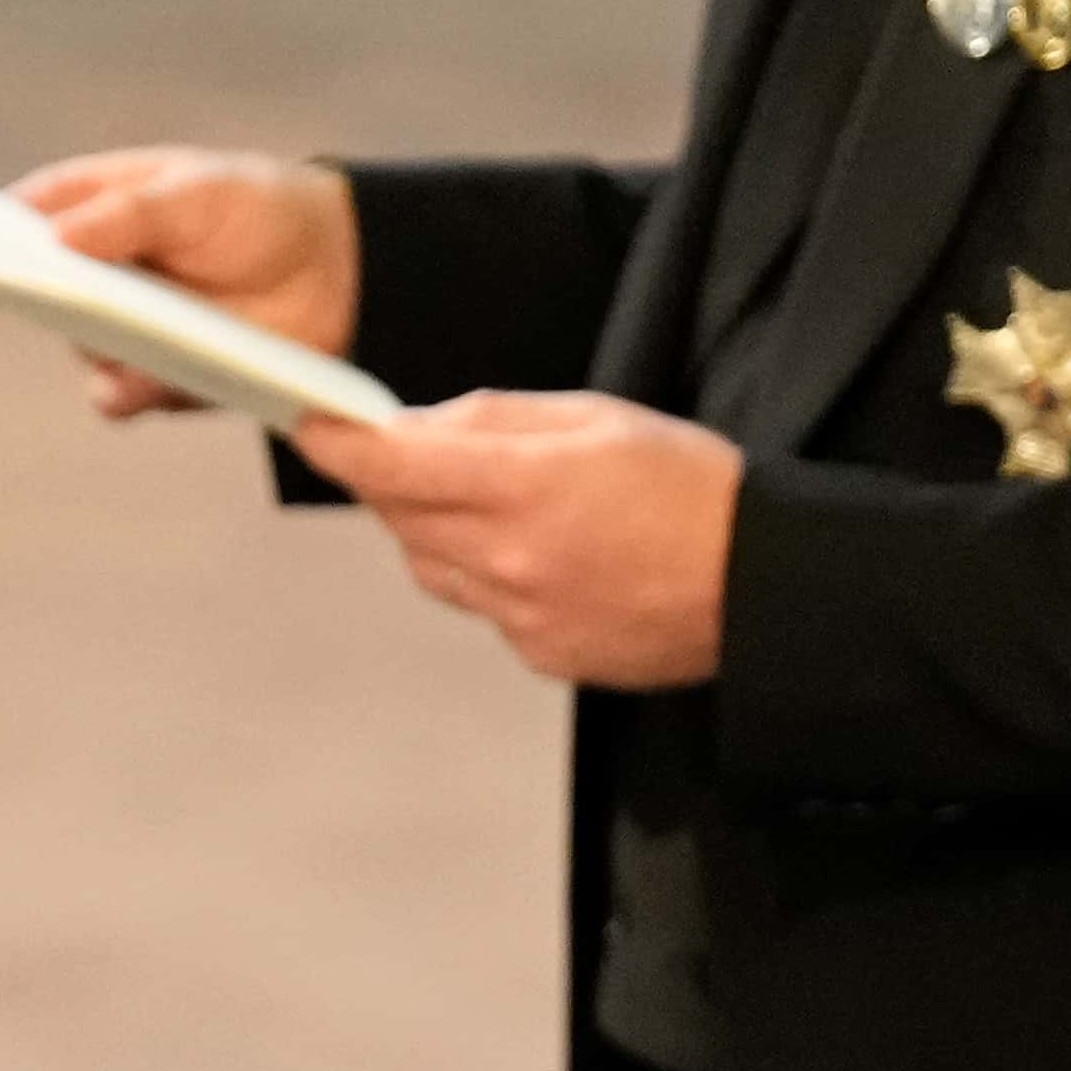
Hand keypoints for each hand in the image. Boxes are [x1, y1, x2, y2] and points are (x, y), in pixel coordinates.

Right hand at [10, 144, 357, 414]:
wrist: (334, 277)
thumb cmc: (255, 211)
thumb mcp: (197, 194)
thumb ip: (129, 215)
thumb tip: (54, 240)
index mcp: (94, 207)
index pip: (24, 213)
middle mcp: (94, 273)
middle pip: (33, 285)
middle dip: (15, 286)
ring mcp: (119, 329)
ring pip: (74, 343)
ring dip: (79, 339)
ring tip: (84, 328)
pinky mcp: (152, 381)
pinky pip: (116, 395)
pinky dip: (119, 391)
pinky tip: (124, 383)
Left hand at [292, 394, 746, 688]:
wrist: (757, 582)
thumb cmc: (688, 486)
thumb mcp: (594, 417)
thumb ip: (492, 420)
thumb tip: (416, 426)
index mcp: (524, 487)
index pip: (394, 466)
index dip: (340, 445)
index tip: (313, 426)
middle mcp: (511, 559)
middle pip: (400, 519)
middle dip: (394, 482)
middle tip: (413, 454)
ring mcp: (521, 616)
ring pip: (431, 567)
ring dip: (437, 530)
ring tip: (500, 505)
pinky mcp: (538, 654)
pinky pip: (480, 607)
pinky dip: (487, 576)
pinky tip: (543, 557)